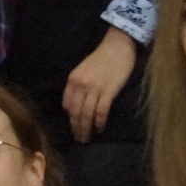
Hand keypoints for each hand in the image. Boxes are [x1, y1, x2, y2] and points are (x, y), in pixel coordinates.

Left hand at [63, 28, 138, 142]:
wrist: (118, 46)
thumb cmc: (102, 57)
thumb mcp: (83, 70)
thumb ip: (79, 85)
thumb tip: (79, 104)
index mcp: (72, 80)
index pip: (67, 105)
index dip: (70, 118)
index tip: (74, 126)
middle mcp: (80, 86)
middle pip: (75, 113)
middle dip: (76, 128)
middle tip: (80, 139)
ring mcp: (94, 89)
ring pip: (86, 115)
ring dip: (86, 129)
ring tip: (88, 138)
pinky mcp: (108, 92)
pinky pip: (101, 111)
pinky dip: (100, 122)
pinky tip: (100, 128)